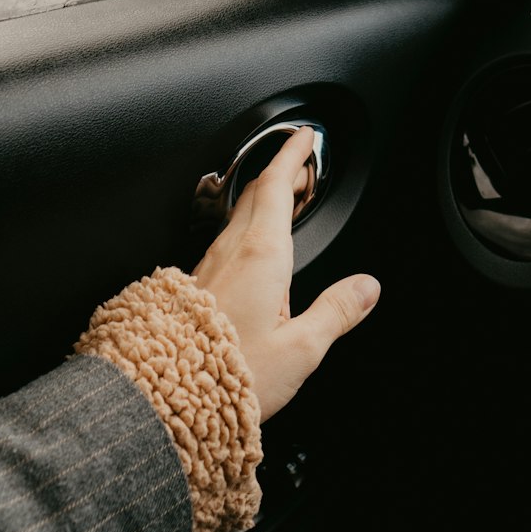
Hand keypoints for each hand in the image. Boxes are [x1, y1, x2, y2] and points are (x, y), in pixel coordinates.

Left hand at [191, 126, 379, 420]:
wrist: (165, 394)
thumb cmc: (230, 375)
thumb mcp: (300, 349)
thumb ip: (336, 312)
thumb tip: (366, 288)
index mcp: (261, 254)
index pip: (276, 185)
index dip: (291, 155)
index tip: (303, 137)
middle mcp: (231, 250)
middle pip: (256, 192)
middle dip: (281, 172)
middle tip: (302, 167)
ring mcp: (209, 264)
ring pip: (239, 214)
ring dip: (264, 198)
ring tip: (285, 202)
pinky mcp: (195, 283)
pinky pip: (226, 239)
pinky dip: (249, 225)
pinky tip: (256, 247)